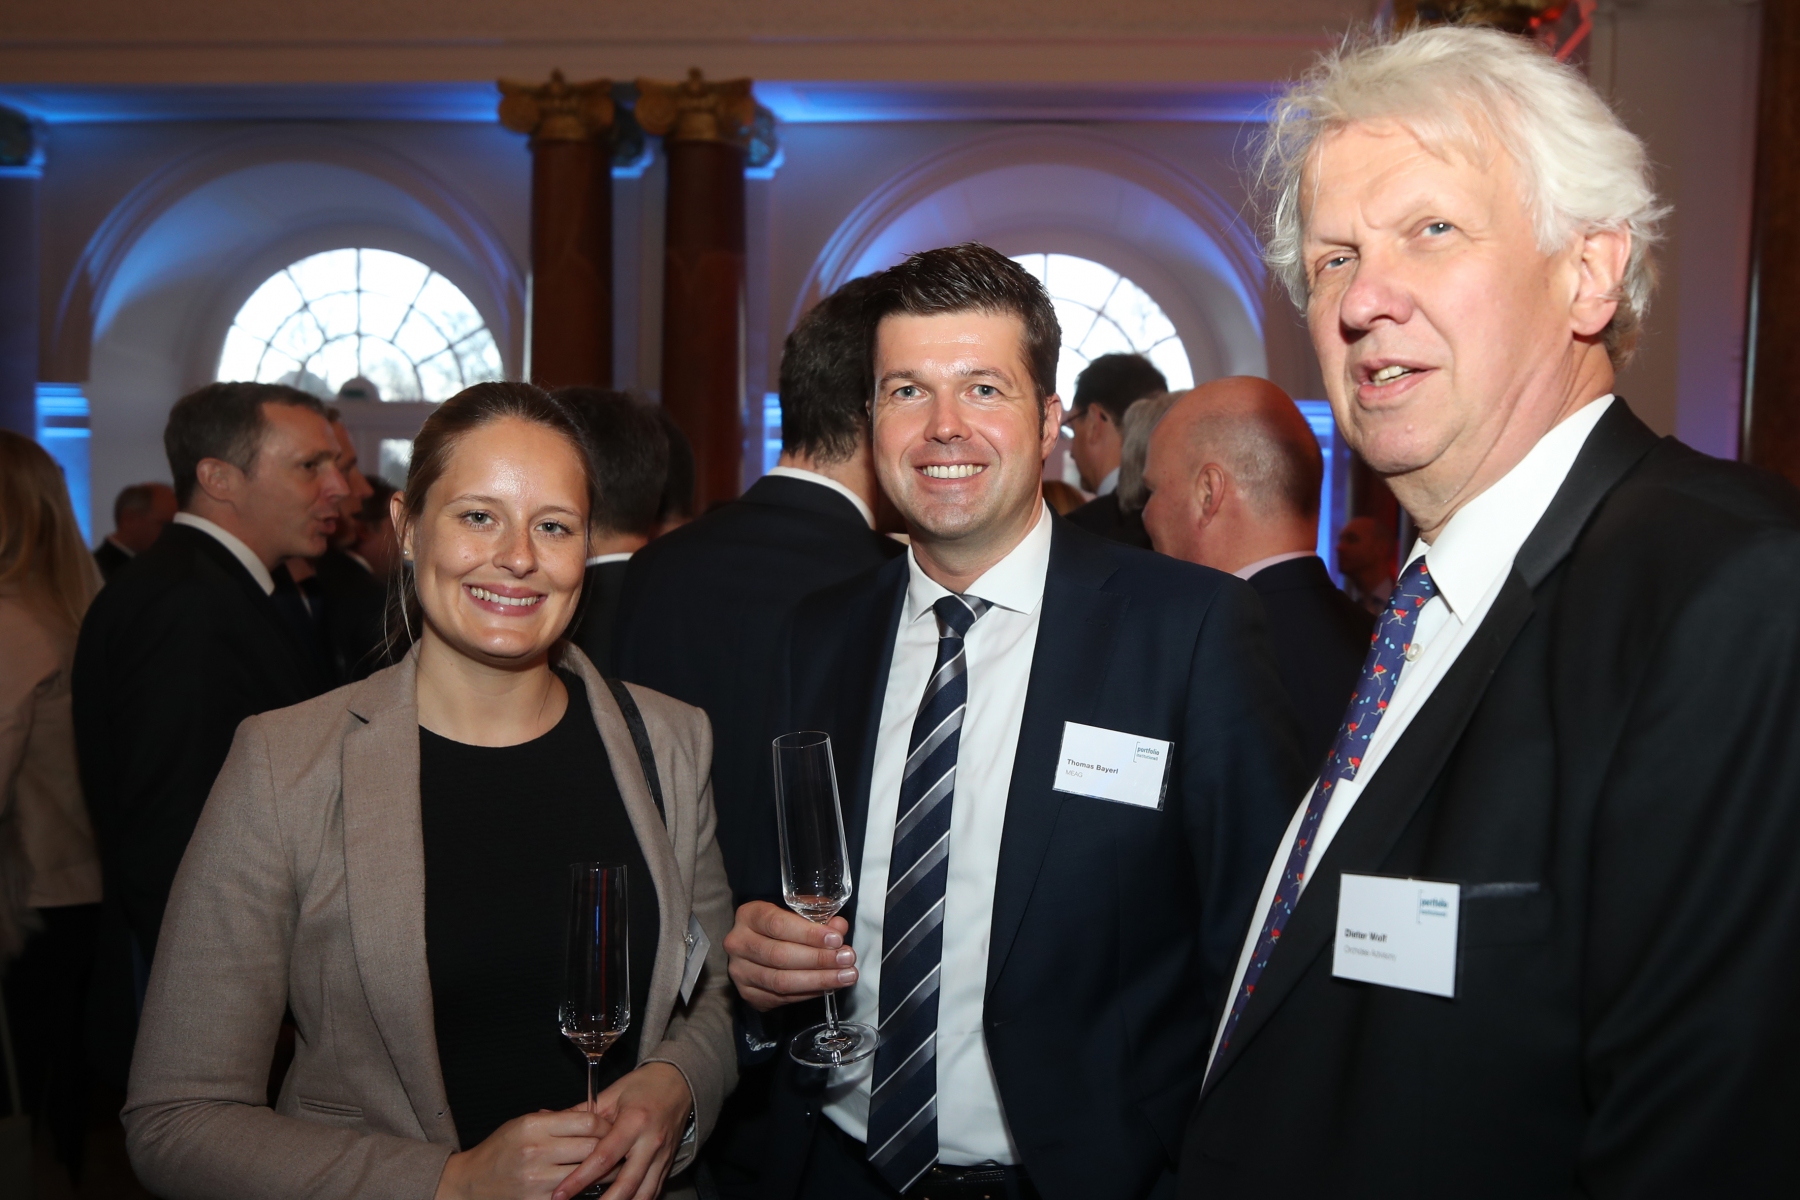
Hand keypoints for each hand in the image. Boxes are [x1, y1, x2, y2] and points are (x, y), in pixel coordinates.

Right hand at [433, 1109, 601, 1199]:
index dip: (606, 1126)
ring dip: (603, 1173)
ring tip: (612, 1169)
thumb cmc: (499, 1150)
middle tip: (621, 1150)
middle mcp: (536, 1151)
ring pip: (586, 1175)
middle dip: (611, 1149)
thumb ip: (557, 1120)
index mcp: (534, 1126)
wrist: (471, 1183)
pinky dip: (582, 1191)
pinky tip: (588, 1186)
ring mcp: (536, 1180)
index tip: (612, 1129)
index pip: (587, 1121)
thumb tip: (595, 1117)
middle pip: (592, 1148)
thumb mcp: (523, 1124)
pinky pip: (571, 1195)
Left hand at [551, 1062, 692, 1199]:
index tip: (560, 1193)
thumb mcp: (611, 1094)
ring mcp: (662, 1156)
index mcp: (634, 1122)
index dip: (580, 1178)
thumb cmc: (642, 1087)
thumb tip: (547, 1117)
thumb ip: (580, 1112)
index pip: (604, 1157)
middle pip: (626, 1183)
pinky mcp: (668, 1165)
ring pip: (643, 1194)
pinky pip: (653, 1192)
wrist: (678, 1084)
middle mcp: (650, 1142)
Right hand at [723, 900, 855, 1011]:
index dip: (809, 934)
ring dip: (818, 980)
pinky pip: (782, 998)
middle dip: (819, 959)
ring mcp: (740, 972)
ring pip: (781, 981)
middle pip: (780, 955)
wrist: (755, 944)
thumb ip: (817, 918)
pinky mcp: (748, 994)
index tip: (836, 939)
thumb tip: (839, 927)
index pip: (778, 925)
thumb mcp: (795, 913)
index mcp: (748, 916)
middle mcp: (738, 944)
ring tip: (845, 976)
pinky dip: (809, 993)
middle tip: (847, 959)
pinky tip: (828, 986)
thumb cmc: (780, 925)